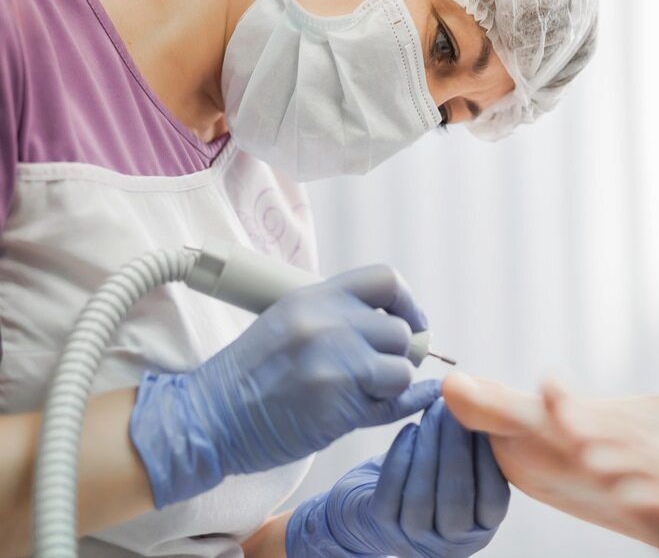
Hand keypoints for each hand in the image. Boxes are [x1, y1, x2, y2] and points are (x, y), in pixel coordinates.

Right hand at [130, 264, 440, 507]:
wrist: (207, 419)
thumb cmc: (248, 374)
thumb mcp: (286, 320)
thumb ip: (335, 315)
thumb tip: (396, 324)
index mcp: (313, 298)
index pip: (385, 280)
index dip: (407, 303)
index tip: (410, 322)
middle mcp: (328, 326)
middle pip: (399, 331)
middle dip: (397, 353)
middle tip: (381, 369)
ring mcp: (336, 366)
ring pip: (402, 370)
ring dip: (391, 384)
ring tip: (365, 391)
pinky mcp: (340, 408)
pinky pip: (394, 404)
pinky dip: (400, 405)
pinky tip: (397, 403)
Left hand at [285, 398, 509, 557]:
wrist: (372, 496)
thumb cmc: (429, 473)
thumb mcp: (463, 464)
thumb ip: (477, 447)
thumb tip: (491, 401)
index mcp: (481, 526)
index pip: (493, 498)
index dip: (488, 457)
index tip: (483, 416)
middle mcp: (452, 541)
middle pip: (456, 499)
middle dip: (455, 447)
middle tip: (453, 408)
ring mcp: (414, 538)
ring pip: (422, 498)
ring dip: (428, 448)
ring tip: (432, 412)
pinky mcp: (382, 526)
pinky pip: (391, 493)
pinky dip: (400, 457)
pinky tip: (409, 431)